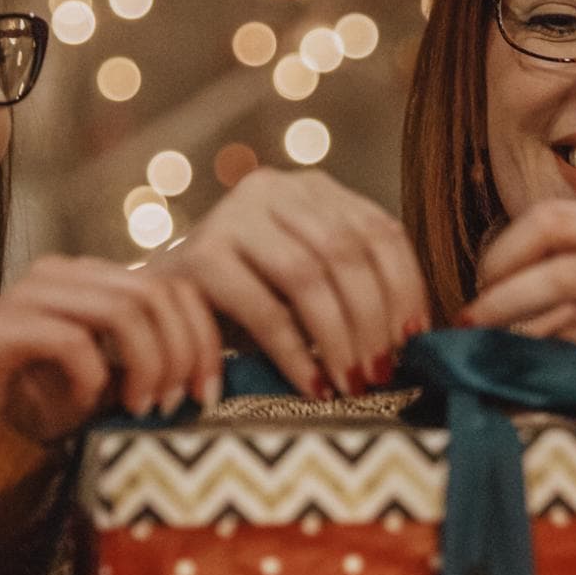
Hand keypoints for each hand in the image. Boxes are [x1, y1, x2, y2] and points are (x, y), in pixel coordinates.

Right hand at [0, 255, 221, 443]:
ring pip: (123, 310)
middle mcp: (65, 275)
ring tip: (141, 407)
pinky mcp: (2, 326)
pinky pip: (72, 340)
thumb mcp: (112, 384)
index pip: (174, 285)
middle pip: (156, 294)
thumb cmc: (40, 405)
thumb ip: (153, 365)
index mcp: (96, 280)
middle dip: (181, 353)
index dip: (204, 337)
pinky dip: (92, 377)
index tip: (209, 392)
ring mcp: (31, 294)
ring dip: (146, 364)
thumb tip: (210, 373)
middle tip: (176, 404)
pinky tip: (86, 403)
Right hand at [157, 168, 428, 398]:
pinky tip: (313, 385)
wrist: (158, 306)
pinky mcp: (200, 256)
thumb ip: (353, 286)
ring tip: (353, 382)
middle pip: (346, 252)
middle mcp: (273, 189)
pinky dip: (294, 353)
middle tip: (383, 371)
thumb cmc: (248, 301)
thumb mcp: (308, 280)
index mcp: (312, 189)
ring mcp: (232, 216)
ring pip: (308, 277)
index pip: (379, 230)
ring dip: (338, 337)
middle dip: (373, 318)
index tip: (417, 338)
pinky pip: (263, 309)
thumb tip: (416, 336)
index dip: (406, 287)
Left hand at [458, 200, 575, 484]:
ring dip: (523, 351)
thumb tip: (503, 295)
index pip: (555, 221)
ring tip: (492, 366)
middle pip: (562, 271)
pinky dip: (561, 384)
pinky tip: (536, 393)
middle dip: (502, 302)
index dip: (503, 252)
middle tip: (468, 329)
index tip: (479, 286)